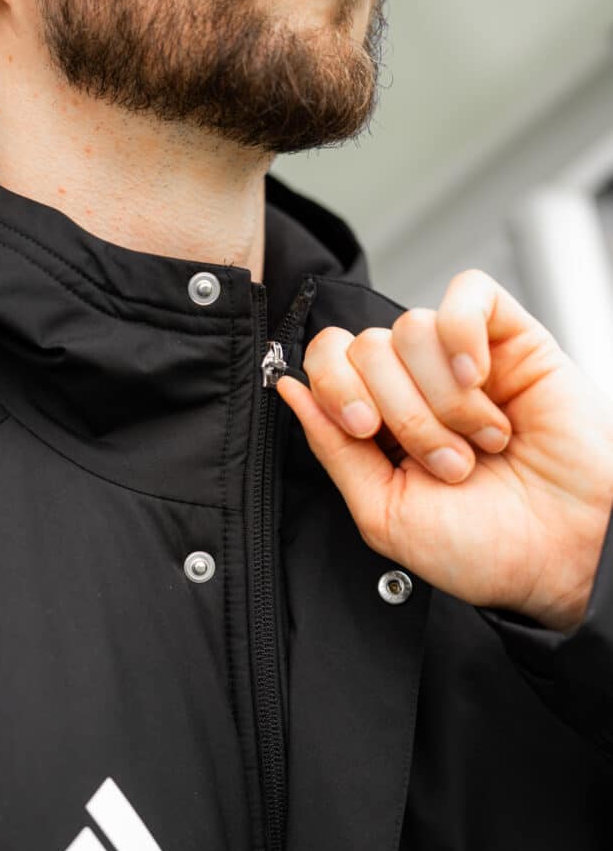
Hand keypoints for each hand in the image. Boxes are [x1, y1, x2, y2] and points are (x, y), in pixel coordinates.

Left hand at [277, 270, 612, 632]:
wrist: (562, 557)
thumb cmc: (480, 546)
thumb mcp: (383, 510)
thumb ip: (333, 447)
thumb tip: (288, 389)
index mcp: (377, 419)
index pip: (328, 357)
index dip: (335, 384)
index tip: (365, 429)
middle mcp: (413, 382)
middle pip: (365, 345)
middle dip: (401, 413)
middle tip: (446, 463)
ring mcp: (462, 356)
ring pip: (412, 328)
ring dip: (443, 400)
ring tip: (480, 443)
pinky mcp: (513, 338)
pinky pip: (467, 294)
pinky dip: (463, 336)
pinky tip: (481, 381)